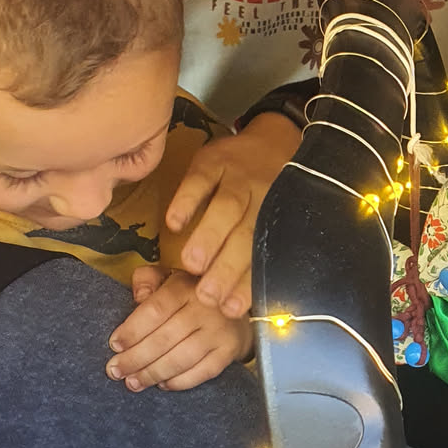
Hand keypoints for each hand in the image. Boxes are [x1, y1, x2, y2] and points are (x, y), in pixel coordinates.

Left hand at [107, 267, 252, 390]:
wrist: (236, 306)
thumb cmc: (192, 294)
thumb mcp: (168, 278)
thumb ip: (147, 279)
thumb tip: (138, 296)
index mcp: (186, 286)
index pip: (155, 310)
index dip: (132, 330)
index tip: (114, 345)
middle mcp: (206, 307)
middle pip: (164, 339)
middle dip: (135, 358)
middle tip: (115, 371)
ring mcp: (219, 331)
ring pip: (181, 359)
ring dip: (153, 374)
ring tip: (133, 382)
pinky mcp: (229, 351)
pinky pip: (202, 372)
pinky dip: (179, 382)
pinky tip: (162, 384)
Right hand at [164, 114, 300, 320]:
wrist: (273, 138)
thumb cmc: (268, 193)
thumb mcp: (269, 219)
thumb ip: (252, 254)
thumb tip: (234, 304)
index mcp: (274, 220)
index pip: (260, 255)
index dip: (246, 284)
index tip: (229, 309)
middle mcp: (260, 199)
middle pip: (245, 234)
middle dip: (227, 267)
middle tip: (206, 295)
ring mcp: (238, 177)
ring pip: (227, 207)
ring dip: (209, 236)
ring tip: (192, 264)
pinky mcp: (214, 159)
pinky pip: (201, 179)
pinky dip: (187, 200)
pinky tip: (173, 223)